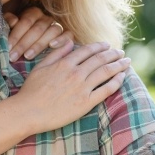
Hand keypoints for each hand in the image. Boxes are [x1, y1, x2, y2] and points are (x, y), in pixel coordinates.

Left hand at [5, 7, 72, 61]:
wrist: (34, 41)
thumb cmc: (21, 36)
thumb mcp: (12, 27)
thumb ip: (9, 21)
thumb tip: (14, 21)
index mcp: (33, 12)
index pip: (26, 22)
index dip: (16, 35)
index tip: (8, 48)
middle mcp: (46, 18)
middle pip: (37, 29)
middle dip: (23, 44)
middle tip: (13, 57)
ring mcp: (57, 25)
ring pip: (51, 32)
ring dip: (38, 45)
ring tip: (27, 56)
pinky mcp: (68, 34)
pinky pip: (68, 35)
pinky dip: (61, 40)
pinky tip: (52, 46)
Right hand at [16, 40, 130, 134]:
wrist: (28, 112)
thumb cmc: (31, 90)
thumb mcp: (40, 67)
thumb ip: (56, 53)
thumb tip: (69, 42)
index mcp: (64, 63)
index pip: (87, 50)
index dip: (99, 46)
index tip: (107, 45)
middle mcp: (75, 73)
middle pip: (100, 59)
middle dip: (113, 54)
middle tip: (121, 52)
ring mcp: (82, 88)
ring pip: (106, 72)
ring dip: (118, 65)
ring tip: (126, 61)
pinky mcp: (86, 103)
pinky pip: (106, 90)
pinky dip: (116, 82)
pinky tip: (122, 77)